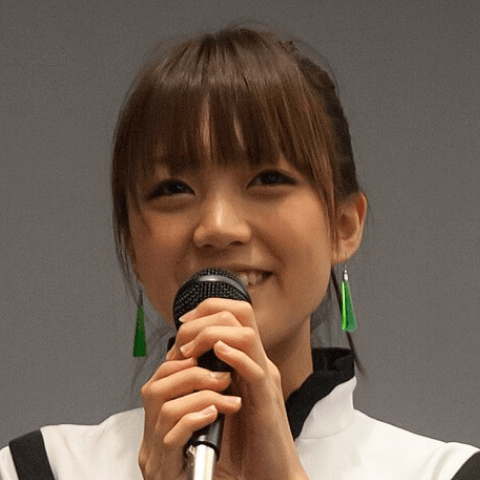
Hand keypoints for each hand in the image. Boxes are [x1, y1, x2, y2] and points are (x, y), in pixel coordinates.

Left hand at [150, 297, 307, 479]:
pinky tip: (217, 354)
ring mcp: (265, 379)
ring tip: (191, 350)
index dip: (206, 309)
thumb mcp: (222, 397)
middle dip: (206, 315)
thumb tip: (183, 359)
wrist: (269, 472)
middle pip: (241, 313)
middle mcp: (259, 362)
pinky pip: (255, 370)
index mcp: (248, 359)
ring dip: (213, 334)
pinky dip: (235, 356)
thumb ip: (210, 375)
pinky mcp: (266, 401)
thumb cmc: (244, 440)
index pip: (233, 314)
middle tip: (183, 336)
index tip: (182, 324)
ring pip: (247, 335)